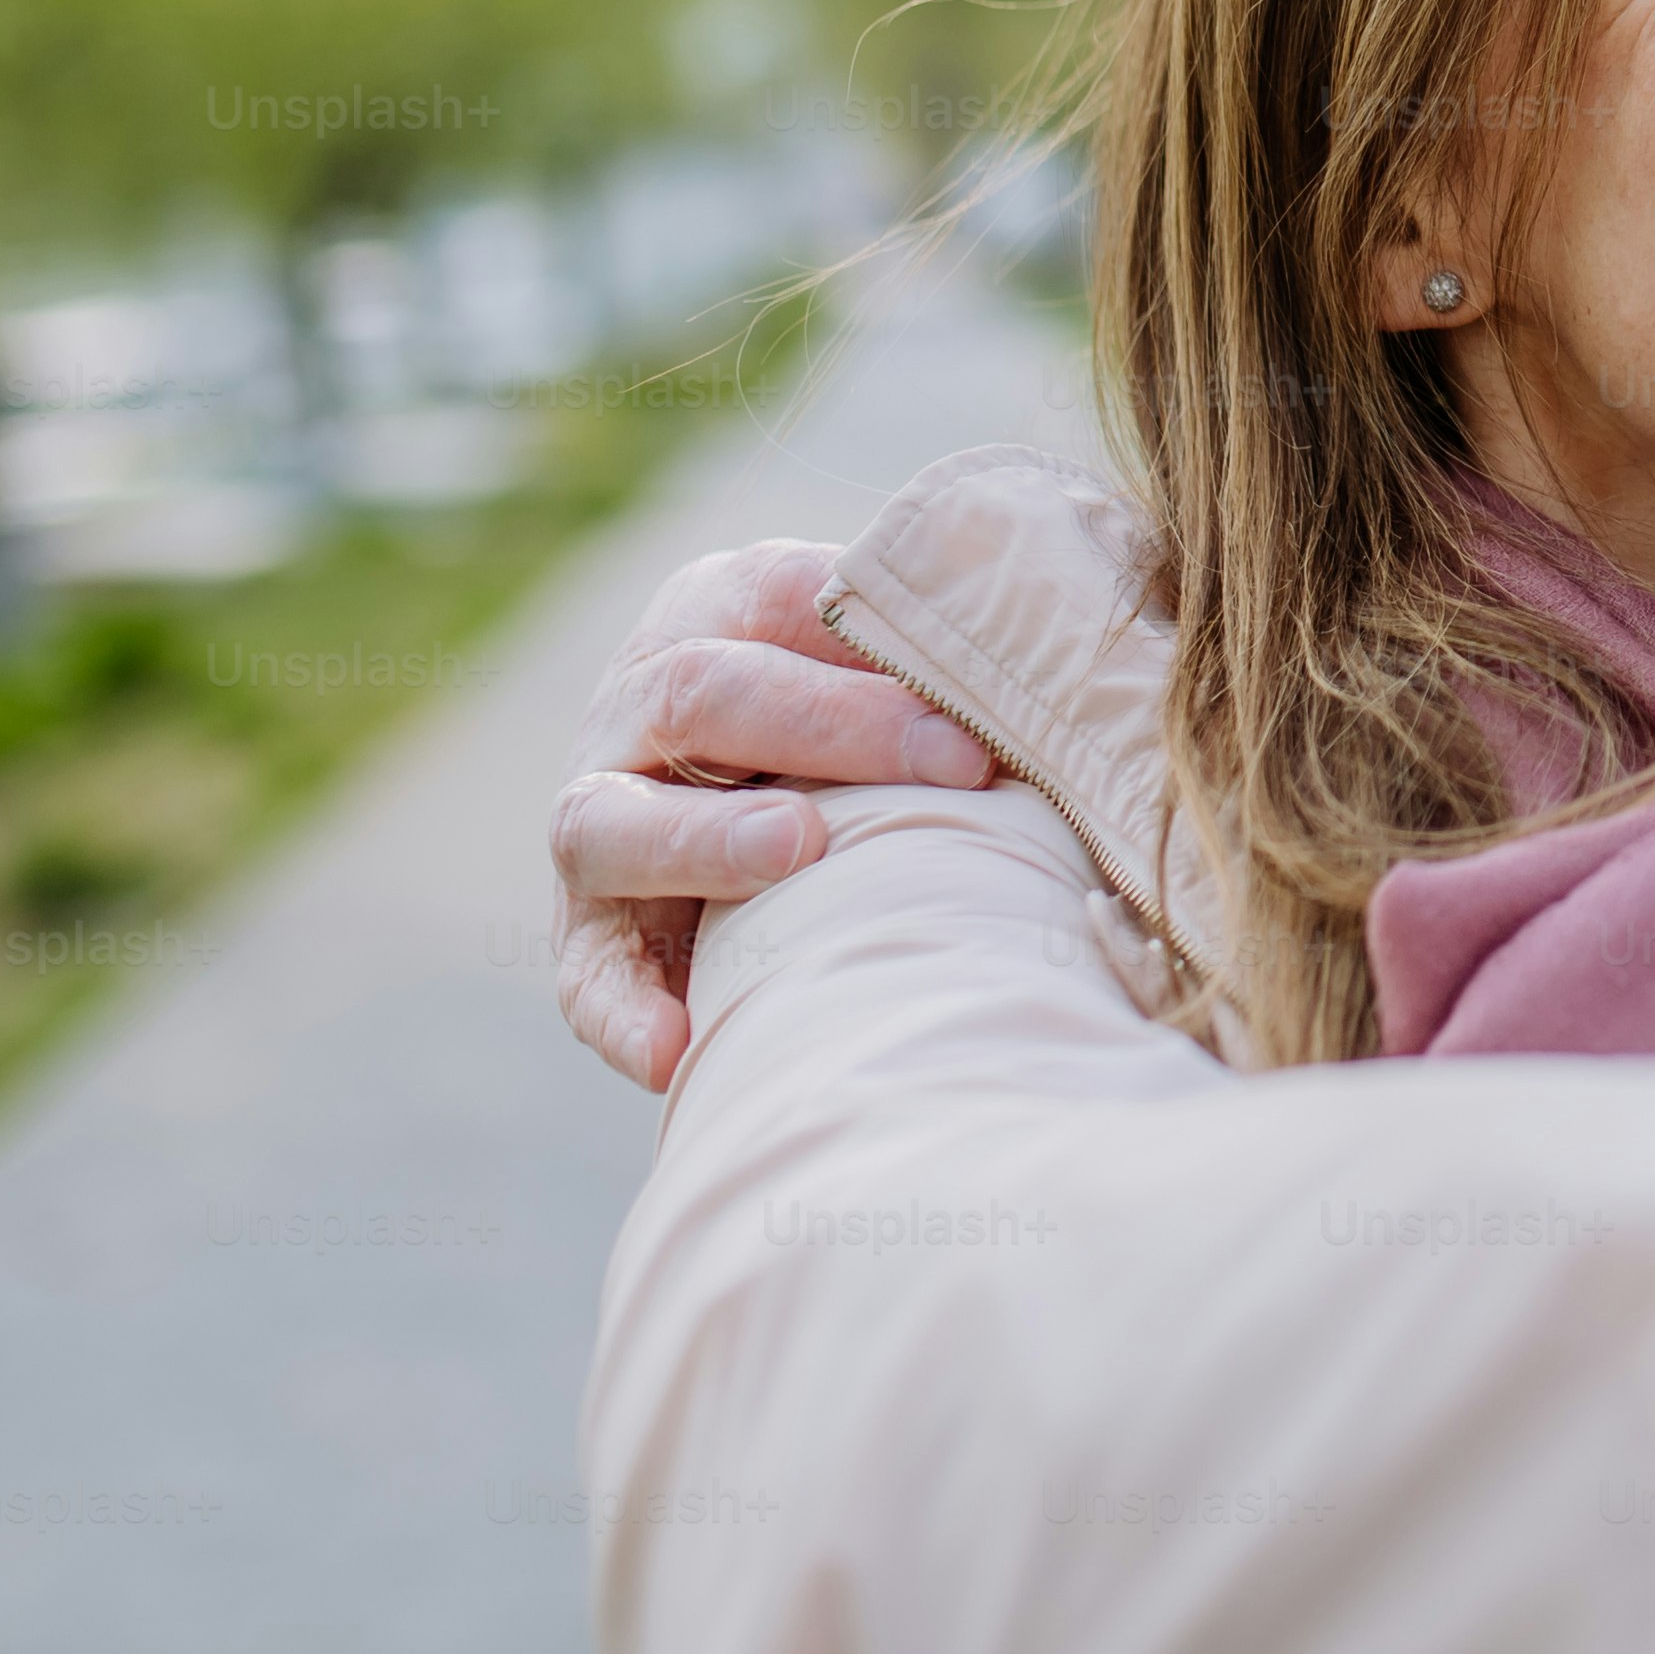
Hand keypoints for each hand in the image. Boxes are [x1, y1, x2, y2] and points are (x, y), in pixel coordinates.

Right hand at [548, 539, 994, 1089]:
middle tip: (953, 769)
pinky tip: (676, 1049)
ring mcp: (600, 818)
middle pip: (697, 692)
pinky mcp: (589, 930)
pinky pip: (584, 973)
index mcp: (718, 610)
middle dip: (829, 726)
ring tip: (799, 849)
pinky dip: (622, 1011)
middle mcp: (636, 705)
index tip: (985, 732)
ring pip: (608, 821)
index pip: (778, 603)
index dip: (877, 657)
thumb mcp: (895, 654)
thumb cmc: (869, 716)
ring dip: (706, 838)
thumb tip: (1070, 638)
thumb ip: (949, 640)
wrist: (754, 789)